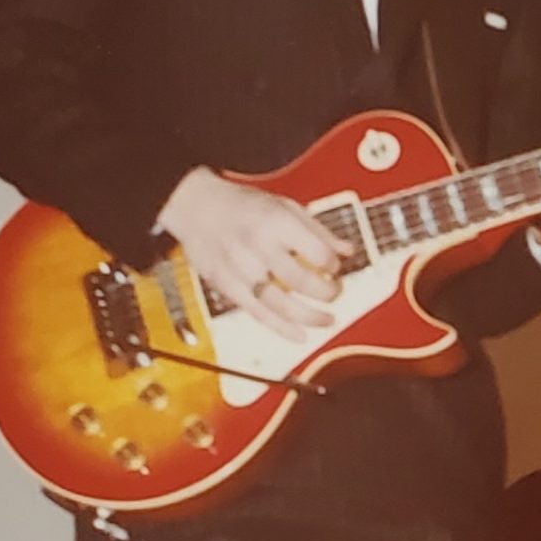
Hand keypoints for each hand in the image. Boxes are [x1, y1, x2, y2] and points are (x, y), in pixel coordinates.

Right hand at [157, 167, 340, 340]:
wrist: (193, 204)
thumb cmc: (242, 205)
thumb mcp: (285, 205)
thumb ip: (317, 230)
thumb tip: (347, 250)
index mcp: (276, 222)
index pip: (318, 253)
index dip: (333, 265)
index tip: (335, 268)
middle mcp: (258, 245)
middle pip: (301, 281)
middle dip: (326, 292)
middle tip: (334, 292)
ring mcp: (240, 268)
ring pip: (281, 303)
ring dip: (310, 316)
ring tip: (327, 319)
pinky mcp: (226, 285)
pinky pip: (257, 313)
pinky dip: (281, 328)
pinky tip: (299, 336)